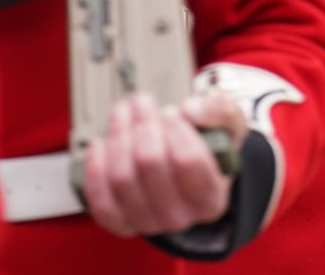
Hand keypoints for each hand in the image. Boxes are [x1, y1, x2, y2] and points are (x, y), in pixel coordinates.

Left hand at [83, 92, 246, 237]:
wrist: (189, 176)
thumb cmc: (209, 151)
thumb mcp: (228, 126)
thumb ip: (219, 110)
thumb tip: (191, 110)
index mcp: (210, 198)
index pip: (188, 161)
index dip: (175, 129)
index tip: (171, 111)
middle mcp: (180, 217)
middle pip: (150, 163)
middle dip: (143, 124)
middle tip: (143, 102)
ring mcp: (147, 222)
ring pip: (122, 177)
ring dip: (118, 136)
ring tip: (123, 113)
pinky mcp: (120, 222)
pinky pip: (100, 199)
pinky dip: (96, 169)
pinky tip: (101, 144)